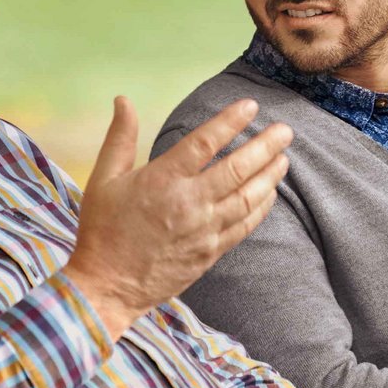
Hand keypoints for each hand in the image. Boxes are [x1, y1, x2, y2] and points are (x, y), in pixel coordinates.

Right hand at [64, 96, 291, 339]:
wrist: (107, 288)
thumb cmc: (102, 231)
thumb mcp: (102, 179)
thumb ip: (119, 138)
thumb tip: (123, 99)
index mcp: (162, 179)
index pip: (205, 142)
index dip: (231, 121)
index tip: (251, 106)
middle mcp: (190, 202)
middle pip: (238, 168)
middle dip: (266, 146)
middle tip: (285, 130)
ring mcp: (204, 230)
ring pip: (248, 197)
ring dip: (270, 175)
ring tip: (284, 158)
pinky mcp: (211, 252)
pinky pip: (245, 226)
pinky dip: (261, 208)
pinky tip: (270, 194)